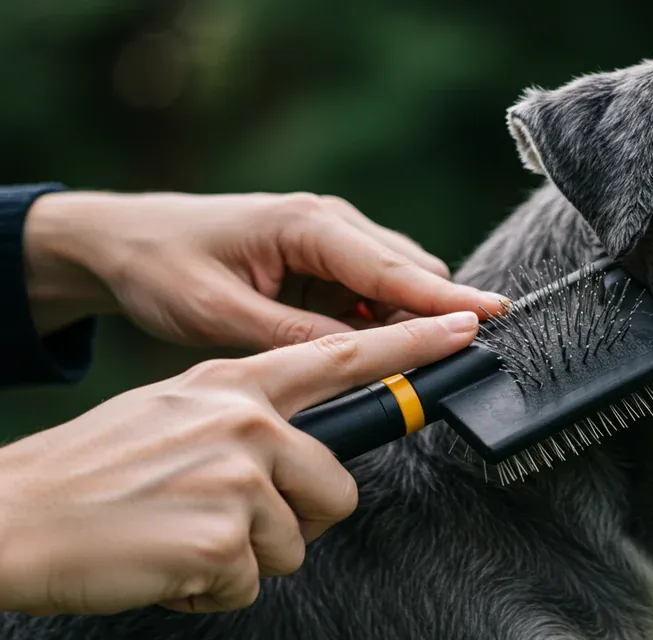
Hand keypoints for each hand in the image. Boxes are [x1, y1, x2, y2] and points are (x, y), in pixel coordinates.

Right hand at [0, 313, 478, 615]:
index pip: (343, 357)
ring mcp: (236, 475)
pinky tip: (164, 562)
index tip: (465, 325)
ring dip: (243, 556)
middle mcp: (244, 420)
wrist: (15, 516)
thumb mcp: (173, 412)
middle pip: (336, 487)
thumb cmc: (92, 473)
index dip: (411, 346)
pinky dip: (210, 587)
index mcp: (234, 383)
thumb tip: (304, 447)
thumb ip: (247, 417)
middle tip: (226, 521)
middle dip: (294, 519)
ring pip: (295, 542)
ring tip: (181, 535)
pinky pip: (250, 582)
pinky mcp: (222, 537)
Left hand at [21, 191, 505, 349]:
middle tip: (463, 362)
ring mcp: (330, 241)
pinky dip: (383, 322)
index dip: (446, 299)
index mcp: (307, 225)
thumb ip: (293, 336)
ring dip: (411, 321)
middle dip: (440, 313)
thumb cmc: (162, 266)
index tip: (494, 317)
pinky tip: (377, 352)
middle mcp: (330, 223)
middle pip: (410, 272)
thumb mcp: (218, 313)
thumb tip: (359, 360)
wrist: (124, 241)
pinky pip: (373, 294)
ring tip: (420, 367)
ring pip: (398, 284)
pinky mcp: (324, 263)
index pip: (393, 269)